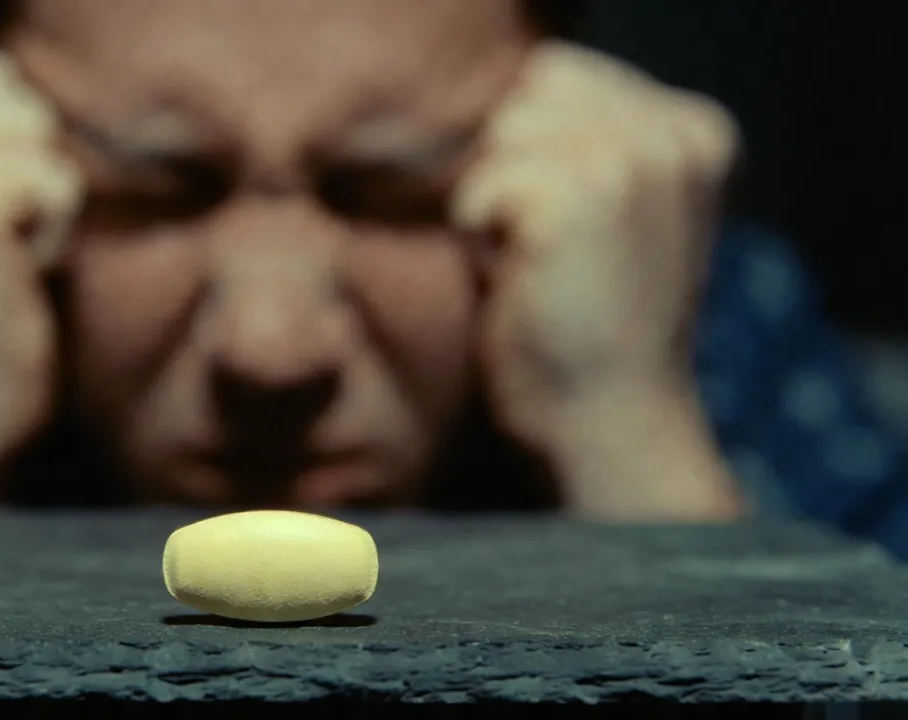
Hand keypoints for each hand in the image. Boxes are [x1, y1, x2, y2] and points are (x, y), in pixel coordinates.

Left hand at [451, 42, 743, 519]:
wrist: (606, 424)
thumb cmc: (588, 325)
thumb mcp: (612, 215)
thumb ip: (583, 142)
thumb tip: (505, 106)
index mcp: (696, 131)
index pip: (559, 75)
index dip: (534, 152)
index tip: (573, 231)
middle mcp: (677, 134)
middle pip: (528, 94)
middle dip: (514, 169)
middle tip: (552, 252)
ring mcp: (633, 161)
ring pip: (501, 135)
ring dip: (496, 201)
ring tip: (540, 263)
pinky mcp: (579, 199)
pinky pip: (478, 187)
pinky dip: (479, 236)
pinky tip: (523, 283)